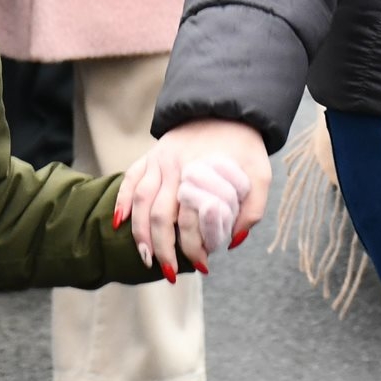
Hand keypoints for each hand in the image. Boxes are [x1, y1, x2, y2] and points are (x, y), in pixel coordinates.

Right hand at [113, 119, 270, 279]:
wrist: (227, 107)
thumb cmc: (244, 145)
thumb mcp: (260, 173)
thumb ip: (252, 208)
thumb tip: (233, 241)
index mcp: (200, 172)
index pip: (188, 220)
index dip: (193, 247)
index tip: (203, 266)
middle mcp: (174, 167)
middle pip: (158, 216)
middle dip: (162, 249)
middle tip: (169, 273)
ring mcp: (158, 160)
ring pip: (139, 201)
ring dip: (139, 233)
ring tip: (146, 258)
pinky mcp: (151, 155)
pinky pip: (130, 179)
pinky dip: (122, 201)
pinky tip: (120, 223)